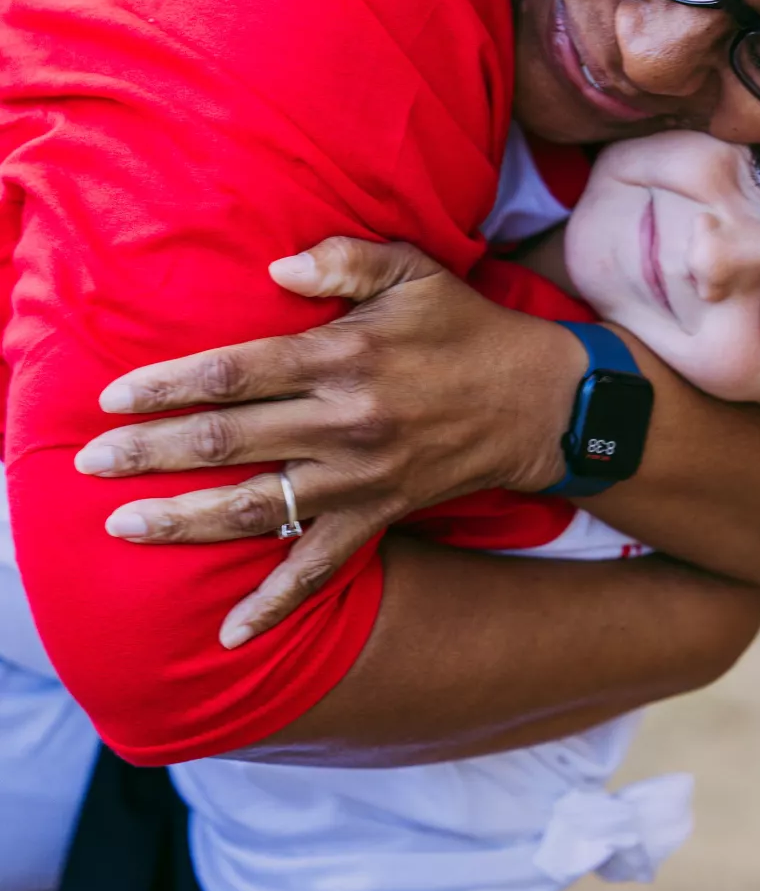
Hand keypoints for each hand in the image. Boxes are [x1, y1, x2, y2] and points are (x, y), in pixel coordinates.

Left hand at [80, 238, 586, 645]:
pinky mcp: (381, 515)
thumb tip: (276, 262)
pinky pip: (321, 567)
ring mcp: (363, 478)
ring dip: (186, 519)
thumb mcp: (416, 272)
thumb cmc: (465, 328)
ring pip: (259, 507)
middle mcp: (347, 421)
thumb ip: (346, 258)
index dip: (170, 384)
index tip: (113, 397)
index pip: (237, 371)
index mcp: (345, 356)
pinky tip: (228, 632)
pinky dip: (276, 603)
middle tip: (89, 463)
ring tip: (124, 525)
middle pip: (231, 440)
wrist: (539, 401)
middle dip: (152, 452)